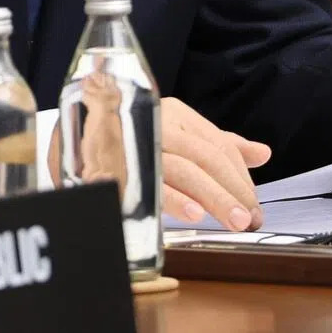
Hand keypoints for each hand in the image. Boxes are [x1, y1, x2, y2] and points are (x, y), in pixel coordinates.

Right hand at [49, 96, 270, 231]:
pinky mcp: (118, 163)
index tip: (255, 206)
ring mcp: (138, 141)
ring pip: (185, 167)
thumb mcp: (175, 135)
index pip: (218, 143)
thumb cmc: (130, 139)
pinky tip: (193, 214)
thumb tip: (263, 153)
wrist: (68, 139)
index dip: (240, 176)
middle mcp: (157, 121)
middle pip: (206, 155)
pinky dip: (174, 197)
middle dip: (234, 189)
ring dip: (214, 197)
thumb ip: (218, 144)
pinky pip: (151, 180)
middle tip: (252, 219)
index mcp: (173, 112)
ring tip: (235, 221)